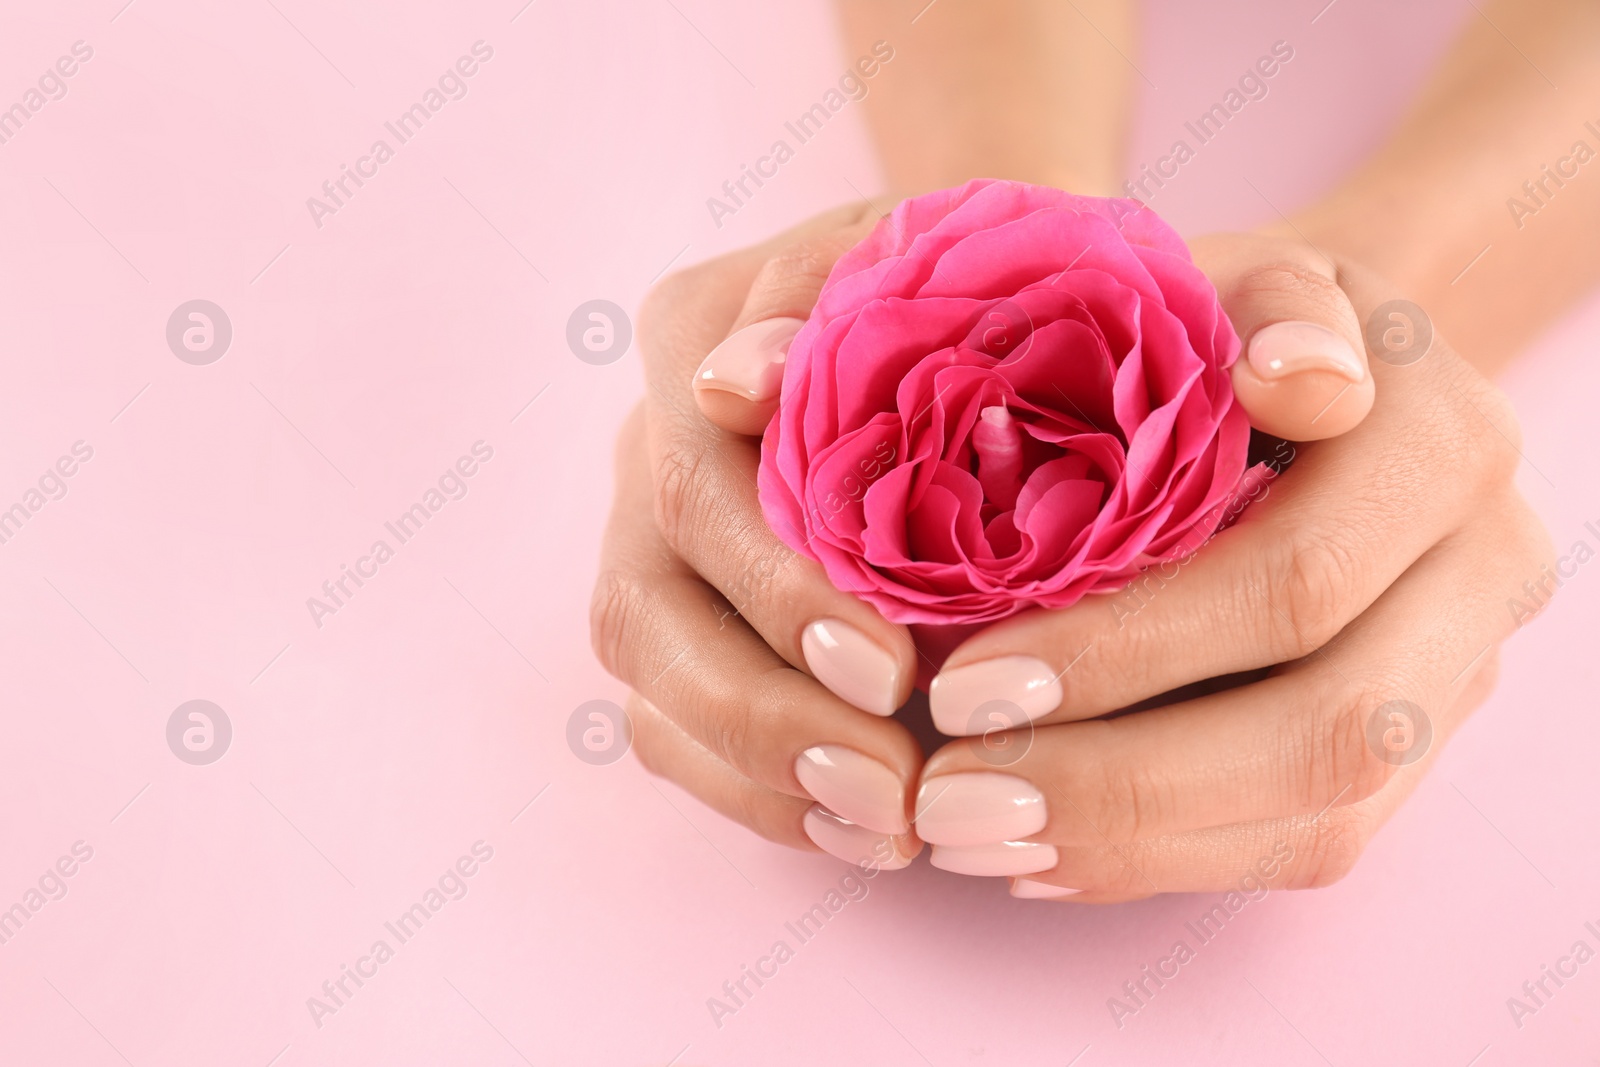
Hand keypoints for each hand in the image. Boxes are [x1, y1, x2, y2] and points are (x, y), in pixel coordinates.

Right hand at [591, 203, 926, 869]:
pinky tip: (863, 831)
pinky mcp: (678, 620)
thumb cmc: (972, 277)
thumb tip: (734, 383)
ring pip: (648, 680)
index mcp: (692, 337)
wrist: (980, 303)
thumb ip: (839, 291)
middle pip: (644, 605)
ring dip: (761, 771)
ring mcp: (651, 536)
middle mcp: (647, 443)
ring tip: (889, 829)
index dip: (776, 590)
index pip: (696, 482)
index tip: (890, 671)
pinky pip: (676, 728)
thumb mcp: (933, 255)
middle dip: (764, 709)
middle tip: (891, 780)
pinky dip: (765, 793)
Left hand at [912, 244, 1552, 901]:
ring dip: (1132, 845)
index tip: (962, 685)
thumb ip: (1264, 301)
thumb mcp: (1226, 276)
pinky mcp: (1414, 747)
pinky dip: (1163, 861)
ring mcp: (1459, 674)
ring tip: (971, 837)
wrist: (1306, 373)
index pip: (1293, 580)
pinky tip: (1039, 855)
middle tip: (950, 796)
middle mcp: (1484, 571)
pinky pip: (1307, 844)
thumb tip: (1301, 380)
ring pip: (1322, 816)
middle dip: (1122, 780)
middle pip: (1327, 729)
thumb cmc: (1223, 321)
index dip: (1129, 650)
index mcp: (1443, 445)